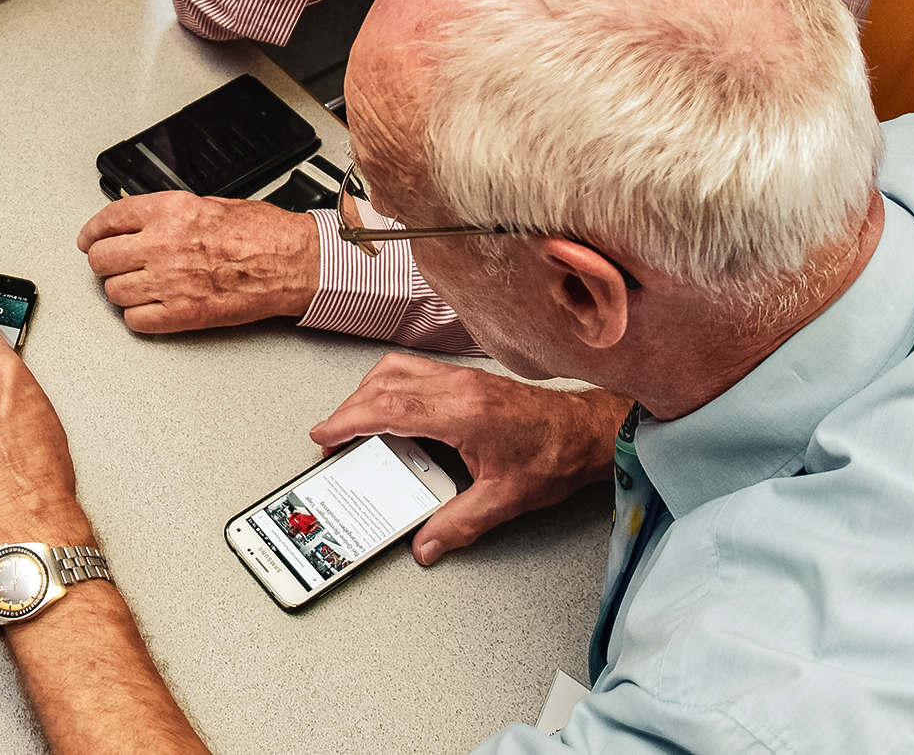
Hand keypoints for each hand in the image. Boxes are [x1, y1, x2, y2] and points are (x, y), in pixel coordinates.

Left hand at [78, 193, 319, 332]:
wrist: (291, 263)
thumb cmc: (262, 233)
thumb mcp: (207, 203)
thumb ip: (166, 214)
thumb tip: (136, 221)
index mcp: (169, 212)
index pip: (107, 220)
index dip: (92, 233)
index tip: (89, 240)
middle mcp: (163, 244)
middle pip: (102, 260)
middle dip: (106, 263)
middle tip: (116, 265)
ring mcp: (170, 282)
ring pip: (114, 293)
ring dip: (122, 291)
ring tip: (140, 286)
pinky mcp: (182, 314)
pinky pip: (136, 321)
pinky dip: (139, 316)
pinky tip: (152, 307)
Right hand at [310, 354, 626, 564]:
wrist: (588, 433)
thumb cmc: (555, 456)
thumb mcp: (504, 499)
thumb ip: (458, 524)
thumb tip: (426, 544)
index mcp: (461, 413)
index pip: (388, 407)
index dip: (349, 420)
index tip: (325, 435)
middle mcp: (458, 387)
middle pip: (383, 384)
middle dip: (349, 409)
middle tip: (332, 436)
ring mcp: (461, 378)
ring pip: (395, 369)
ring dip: (367, 393)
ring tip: (354, 422)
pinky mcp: (466, 378)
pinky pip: (413, 370)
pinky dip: (388, 386)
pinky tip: (389, 408)